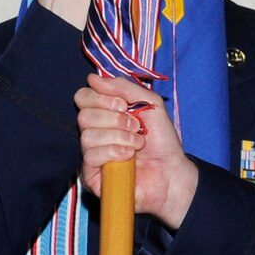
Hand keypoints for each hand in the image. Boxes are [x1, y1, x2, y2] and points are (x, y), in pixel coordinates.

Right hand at [77, 75, 198, 228]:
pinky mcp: (91, 175)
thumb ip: (124, 88)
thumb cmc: (162, 141)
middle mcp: (94, 132)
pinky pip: (90, 156)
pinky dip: (113, 152)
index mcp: (104, 114)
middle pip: (83, 115)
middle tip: (136, 126)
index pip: (83, 97)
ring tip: (137, 144)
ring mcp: (91, 154)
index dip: (100, 98)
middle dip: (114, 119)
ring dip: (118, 137)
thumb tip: (93, 79)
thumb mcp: (149, 104)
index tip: (124, 105)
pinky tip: (129, 156)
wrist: (172, 172)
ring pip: (87, 136)